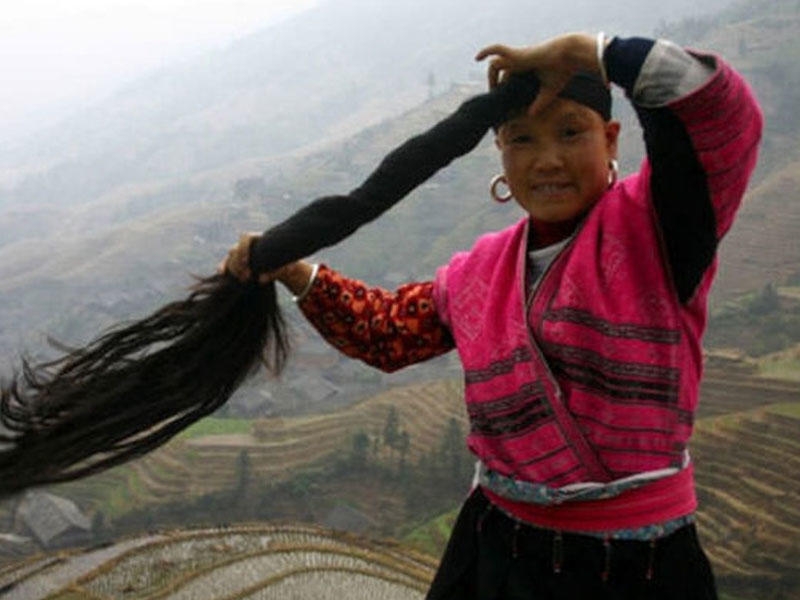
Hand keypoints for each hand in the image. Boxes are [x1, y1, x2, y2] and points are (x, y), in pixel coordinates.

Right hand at [218, 232, 313, 291]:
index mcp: (258, 238)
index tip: (246, 261)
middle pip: (236, 249)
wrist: (281, 264)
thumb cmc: (285, 261)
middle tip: (247, 276)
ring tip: (243, 279)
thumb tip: (262, 279)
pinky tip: (222, 273)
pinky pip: (227, 262)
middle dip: (239, 263)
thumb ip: (275, 270)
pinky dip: (223, 267)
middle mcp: (247, 244)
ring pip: (231, 257)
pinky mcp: (238, 261)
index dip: (243, 247)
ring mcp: (241, 252)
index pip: (246, 237)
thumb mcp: (285, 264)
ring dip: (234, 268)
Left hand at [475, 32, 597, 114]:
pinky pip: (497, 50)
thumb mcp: (549, 92)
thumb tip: (530, 116)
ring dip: (491, 78)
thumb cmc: (562, 72)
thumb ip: (539, 103)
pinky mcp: (517, 54)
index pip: (507, 80)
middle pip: (499, 74)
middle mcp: (519, 63)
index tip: (501, 107)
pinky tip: (476, 58)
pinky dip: (486, 50)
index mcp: (525, 70)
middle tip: (495, 102)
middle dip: (494, 86)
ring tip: (492, 92)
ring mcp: (517, 57)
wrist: (568, 56)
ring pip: (494, 65)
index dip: (502, 92)